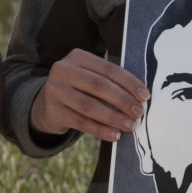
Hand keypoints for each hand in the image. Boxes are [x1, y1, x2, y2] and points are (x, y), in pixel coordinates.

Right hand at [30, 49, 149, 142]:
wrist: (47, 104)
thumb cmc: (79, 89)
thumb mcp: (90, 77)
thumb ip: (110, 82)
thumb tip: (140, 98)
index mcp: (77, 57)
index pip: (108, 69)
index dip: (129, 83)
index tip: (145, 96)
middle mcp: (63, 70)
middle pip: (99, 86)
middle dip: (122, 101)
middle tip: (139, 113)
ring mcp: (55, 90)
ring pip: (89, 106)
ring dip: (113, 117)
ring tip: (130, 125)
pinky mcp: (52, 111)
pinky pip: (81, 122)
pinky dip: (100, 130)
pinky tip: (114, 135)